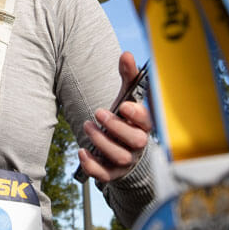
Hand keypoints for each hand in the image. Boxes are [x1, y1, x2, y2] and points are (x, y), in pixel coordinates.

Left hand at [76, 51, 152, 182]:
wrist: (120, 146)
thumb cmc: (125, 118)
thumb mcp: (126, 97)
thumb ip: (128, 76)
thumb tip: (126, 54)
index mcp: (143, 125)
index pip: (146, 122)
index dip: (136, 115)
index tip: (123, 106)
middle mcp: (138, 145)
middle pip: (135, 141)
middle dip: (115, 127)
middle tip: (98, 112)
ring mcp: (126, 161)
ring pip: (119, 157)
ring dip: (101, 141)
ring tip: (87, 126)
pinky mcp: (113, 173)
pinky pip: (105, 175)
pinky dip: (92, 166)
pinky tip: (82, 151)